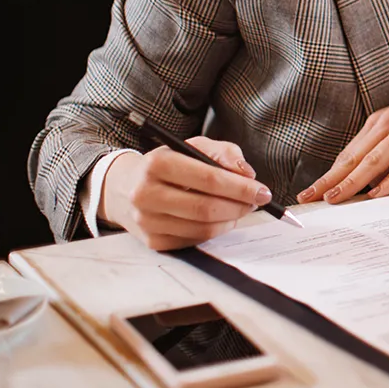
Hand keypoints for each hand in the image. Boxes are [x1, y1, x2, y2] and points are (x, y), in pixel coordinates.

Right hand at [99, 137, 272, 251]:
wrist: (126, 187)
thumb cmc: (168, 163)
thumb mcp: (193, 146)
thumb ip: (224, 153)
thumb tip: (247, 174)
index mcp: (158, 163)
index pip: (208, 179)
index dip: (240, 187)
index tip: (262, 190)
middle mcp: (146, 194)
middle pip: (206, 208)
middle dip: (239, 206)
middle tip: (257, 201)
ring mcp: (147, 221)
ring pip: (202, 228)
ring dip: (231, 220)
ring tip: (241, 208)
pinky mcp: (153, 241)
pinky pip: (194, 240)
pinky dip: (215, 231)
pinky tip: (221, 218)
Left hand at [298, 64, 388, 204]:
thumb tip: (372, 177)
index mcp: (381, 121)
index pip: (348, 153)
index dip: (328, 174)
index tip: (310, 191)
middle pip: (353, 157)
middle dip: (329, 180)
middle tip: (308, 198)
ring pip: (374, 159)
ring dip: (352, 181)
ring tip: (334, 198)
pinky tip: (379, 192)